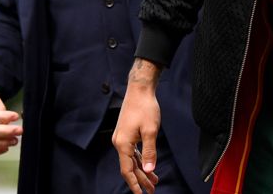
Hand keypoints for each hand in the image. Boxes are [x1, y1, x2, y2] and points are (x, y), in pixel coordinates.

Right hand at [113, 58, 163, 193]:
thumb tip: (149, 170)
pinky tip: (147, 166)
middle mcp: (119, 143)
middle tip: (152, 191)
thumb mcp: (151, 131)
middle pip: (129, 167)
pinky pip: (132, 152)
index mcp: (123, 144)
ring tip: (153, 182)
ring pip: (131, 160)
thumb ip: (149, 152)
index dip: (135, 184)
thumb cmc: (146, 108)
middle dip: (141, 180)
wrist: (140, 90)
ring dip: (142, 171)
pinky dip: (140, 160)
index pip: (127, 170)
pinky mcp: (127, 134)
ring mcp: (122, 138)